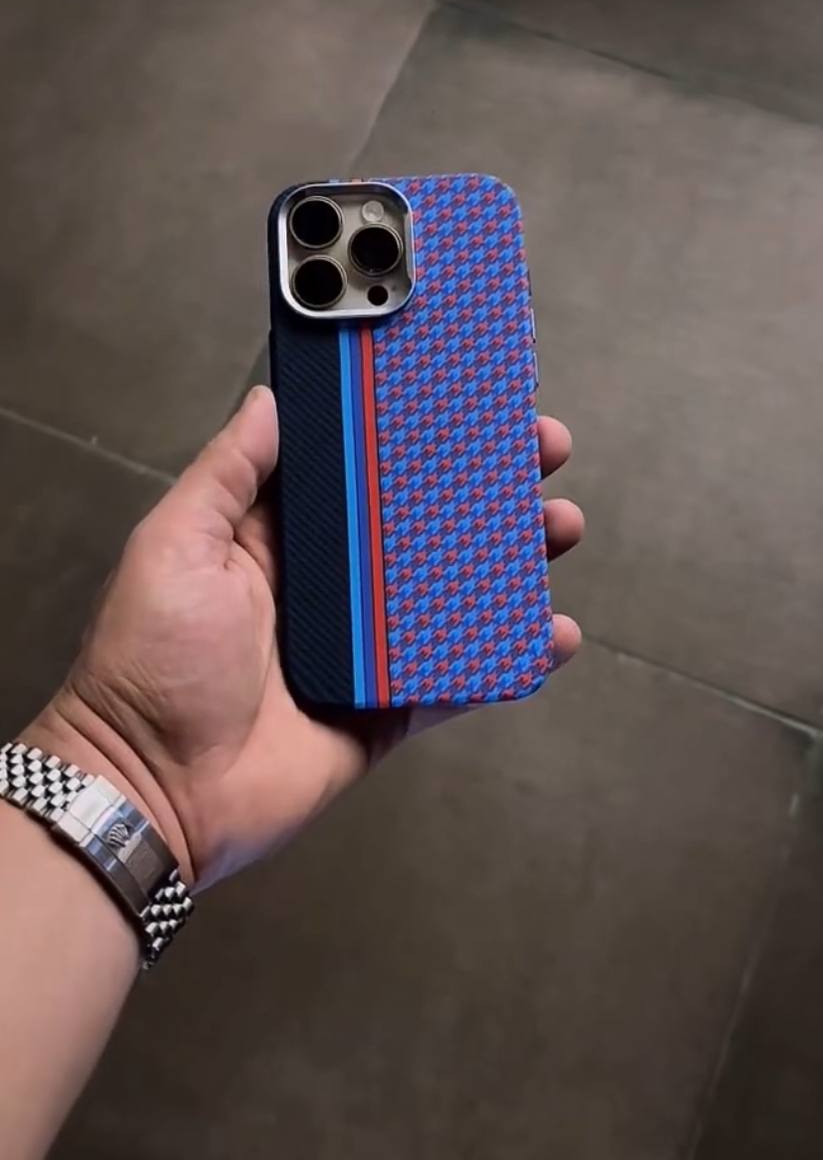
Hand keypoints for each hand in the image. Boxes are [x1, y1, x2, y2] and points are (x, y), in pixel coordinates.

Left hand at [31, 387, 582, 887]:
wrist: (151, 790)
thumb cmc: (151, 662)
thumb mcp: (175, 547)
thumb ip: (228, 474)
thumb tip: (271, 398)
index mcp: (286, 537)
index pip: (366, 469)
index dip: (419, 432)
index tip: (472, 399)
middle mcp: (336, 584)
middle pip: (428, 522)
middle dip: (490, 484)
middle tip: (543, 450)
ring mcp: (369, 648)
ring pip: (458, 591)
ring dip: (515, 556)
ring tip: (560, 525)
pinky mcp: (390, 708)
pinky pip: (461, 675)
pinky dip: (512, 655)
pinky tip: (553, 632)